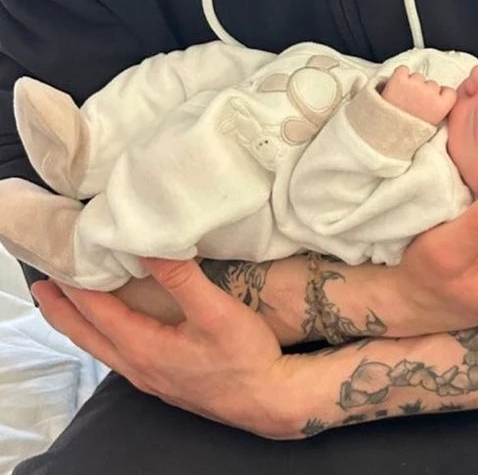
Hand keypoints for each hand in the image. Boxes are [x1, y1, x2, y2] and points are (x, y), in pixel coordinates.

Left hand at [31, 258, 299, 437]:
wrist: (268, 400)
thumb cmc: (245, 356)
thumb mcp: (216, 311)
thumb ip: (181, 277)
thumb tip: (147, 243)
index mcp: (144, 348)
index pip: (97, 312)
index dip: (75, 286)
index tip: (57, 262)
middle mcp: (138, 366)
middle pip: (87, 335)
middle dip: (63, 309)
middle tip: (42, 285)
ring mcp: (149, 378)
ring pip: (101, 347)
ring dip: (80, 324)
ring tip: (68, 303)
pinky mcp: (163, 381)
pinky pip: (117, 354)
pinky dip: (102, 335)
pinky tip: (111, 329)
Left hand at [381, 66, 456, 124]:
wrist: (384, 133)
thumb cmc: (408, 130)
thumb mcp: (432, 124)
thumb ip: (439, 108)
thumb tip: (442, 92)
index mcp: (442, 106)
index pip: (449, 91)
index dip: (440, 95)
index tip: (432, 102)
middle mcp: (431, 93)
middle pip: (432, 83)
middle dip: (424, 90)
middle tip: (413, 104)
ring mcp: (415, 84)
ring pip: (418, 76)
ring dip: (411, 83)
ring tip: (402, 98)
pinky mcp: (399, 78)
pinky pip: (403, 69)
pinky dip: (400, 75)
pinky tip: (396, 88)